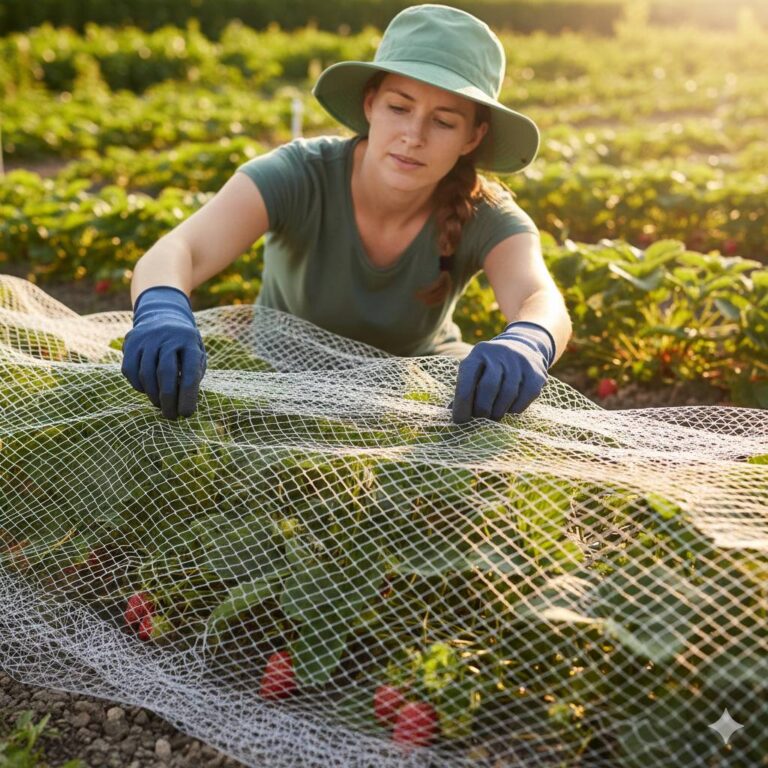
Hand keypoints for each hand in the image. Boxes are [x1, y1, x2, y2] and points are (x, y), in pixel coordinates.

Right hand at [121, 286, 206, 418]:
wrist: (162, 316)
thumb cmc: (184, 345)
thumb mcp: (196, 354)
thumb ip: (194, 374)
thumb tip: (185, 402)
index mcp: (189, 340)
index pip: (189, 372)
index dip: (188, 396)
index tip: (187, 414)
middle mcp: (167, 336)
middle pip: (165, 374)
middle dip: (168, 400)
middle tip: (171, 417)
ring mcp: (146, 338)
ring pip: (146, 374)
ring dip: (153, 396)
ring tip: (161, 406)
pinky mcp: (130, 342)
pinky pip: (130, 370)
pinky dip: (138, 386)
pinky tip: (147, 391)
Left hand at [451, 321, 554, 423]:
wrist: (524, 347)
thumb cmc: (490, 368)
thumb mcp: (475, 372)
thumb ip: (464, 391)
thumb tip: (453, 416)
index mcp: (479, 353)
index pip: (467, 381)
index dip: (462, 405)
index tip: (459, 421)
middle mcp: (499, 353)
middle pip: (488, 387)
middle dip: (482, 409)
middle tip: (480, 419)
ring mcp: (520, 361)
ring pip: (508, 394)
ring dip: (498, 412)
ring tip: (493, 416)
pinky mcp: (536, 373)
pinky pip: (525, 398)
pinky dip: (515, 409)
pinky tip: (509, 409)